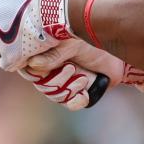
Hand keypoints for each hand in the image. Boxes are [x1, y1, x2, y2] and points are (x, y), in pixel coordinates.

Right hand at [22, 39, 143, 110]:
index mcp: (43, 54)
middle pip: (43, 86)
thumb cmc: (90, 39)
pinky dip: (77, 100)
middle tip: (72, 69)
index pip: (29, 71)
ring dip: (70, 89)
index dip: (36, 75)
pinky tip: (84, 93)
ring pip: (56, 96)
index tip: (48, 69)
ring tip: (83, 78)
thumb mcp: (70, 44)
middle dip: (58, 82)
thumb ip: (53, 55)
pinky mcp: (77, 91)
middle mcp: (50, 69)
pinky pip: (70, 103)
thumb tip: (33, 65)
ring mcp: (64, 81)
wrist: (115, 50)